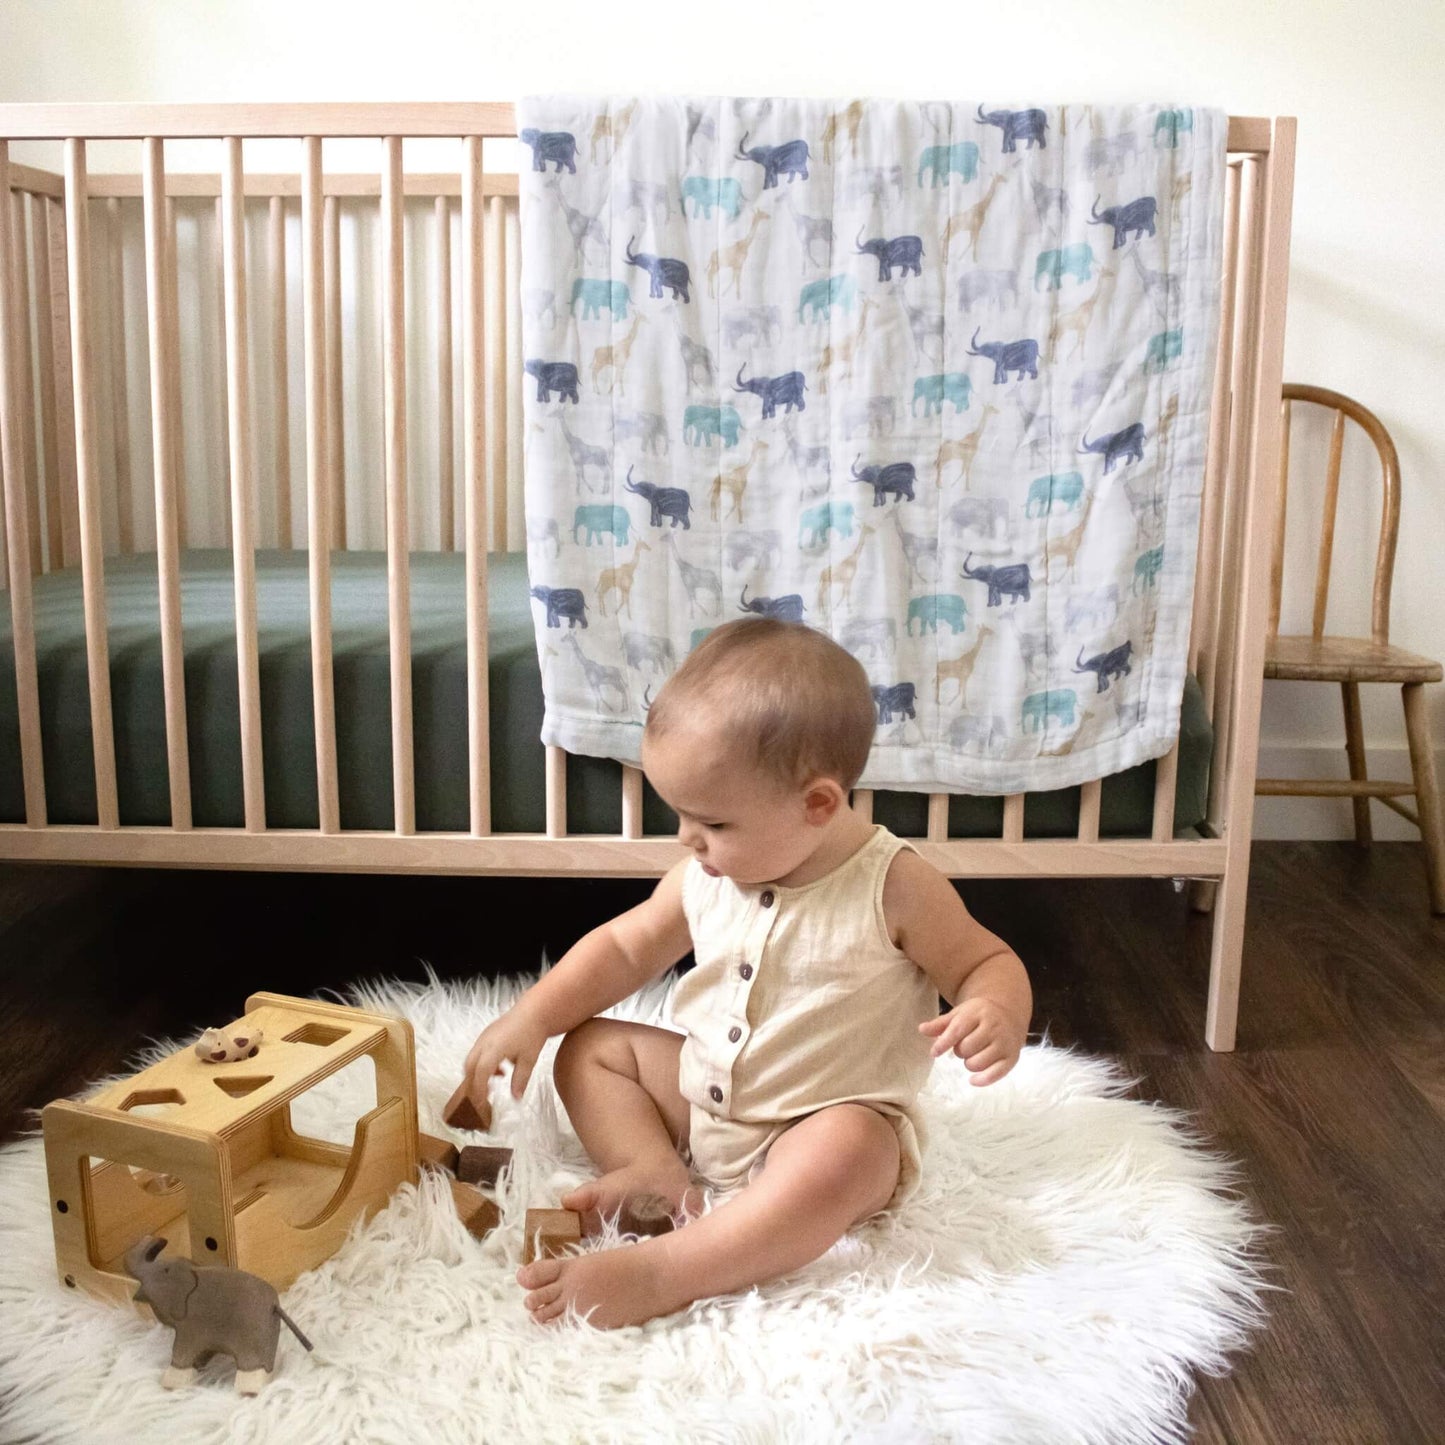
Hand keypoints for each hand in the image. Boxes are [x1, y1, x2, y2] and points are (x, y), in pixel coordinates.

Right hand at [446, 1005, 549, 1128]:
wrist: (535, 1010)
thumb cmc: (533, 1034)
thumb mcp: (529, 1060)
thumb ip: (520, 1080)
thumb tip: (516, 1098)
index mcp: (493, 1049)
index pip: (479, 1074)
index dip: (479, 1090)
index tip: (482, 1104)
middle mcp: (484, 1042)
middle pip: (469, 1067)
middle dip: (472, 1084)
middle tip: (482, 1098)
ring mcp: (484, 1036)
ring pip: (472, 1059)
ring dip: (477, 1074)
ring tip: (492, 1084)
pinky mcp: (487, 1033)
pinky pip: (478, 1052)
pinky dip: (482, 1064)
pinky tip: (500, 1070)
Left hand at [918, 996, 1026, 1086]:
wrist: (1009, 1013)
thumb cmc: (978, 1015)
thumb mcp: (960, 1014)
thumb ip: (941, 1024)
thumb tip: (921, 1029)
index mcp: (978, 1013)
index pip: (958, 1030)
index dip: (943, 1043)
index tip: (933, 1053)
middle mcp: (993, 1028)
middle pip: (966, 1048)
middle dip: (959, 1051)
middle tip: (963, 1046)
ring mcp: (1004, 1043)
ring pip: (977, 1063)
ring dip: (969, 1063)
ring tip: (972, 1055)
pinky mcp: (1012, 1058)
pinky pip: (995, 1074)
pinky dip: (982, 1080)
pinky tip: (972, 1080)